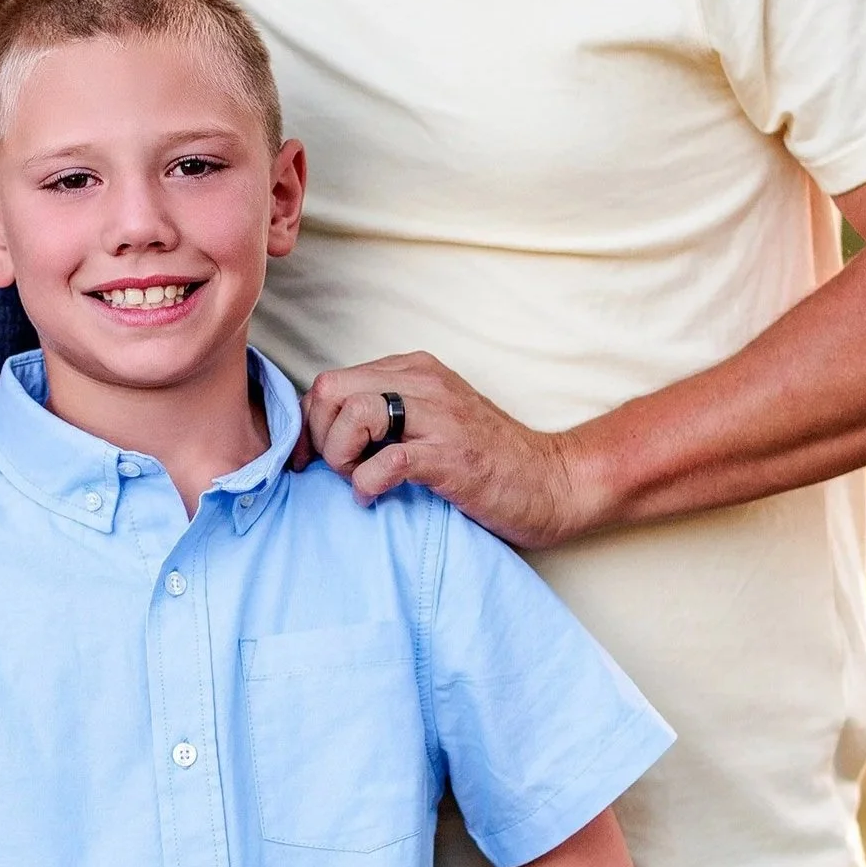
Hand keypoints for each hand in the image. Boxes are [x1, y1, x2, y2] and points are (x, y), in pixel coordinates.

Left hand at [304, 352, 588, 549]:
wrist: (554, 482)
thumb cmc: (488, 460)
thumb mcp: (431, 419)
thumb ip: (386, 414)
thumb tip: (325, 435)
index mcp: (413, 370)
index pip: (330, 382)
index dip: (310, 424)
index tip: (313, 459)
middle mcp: (423, 382)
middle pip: (330, 390)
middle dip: (321, 436)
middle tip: (342, 469)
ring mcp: (439, 416)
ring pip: (353, 415)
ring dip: (342, 456)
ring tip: (360, 479)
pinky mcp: (451, 455)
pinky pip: (387, 460)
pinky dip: (368, 482)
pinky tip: (375, 496)